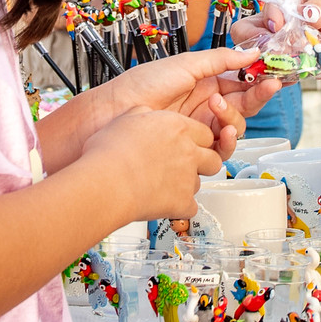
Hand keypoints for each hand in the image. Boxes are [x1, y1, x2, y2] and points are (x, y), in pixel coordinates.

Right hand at [77, 107, 223, 222]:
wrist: (106, 182)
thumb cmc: (109, 152)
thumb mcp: (126, 119)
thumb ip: (144, 114)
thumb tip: (145, 113)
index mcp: (177, 127)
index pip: (204, 133)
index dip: (195, 141)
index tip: (186, 146)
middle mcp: (188, 150)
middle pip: (214, 158)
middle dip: (203, 164)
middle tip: (185, 167)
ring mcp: (188, 177)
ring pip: (200, 183)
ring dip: (187, 186)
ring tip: (164, 187)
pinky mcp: (183, 201)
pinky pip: (191, 208)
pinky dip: (179, 208)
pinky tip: (163, 204)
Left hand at [78, 47, 279, 159]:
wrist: (116, 113)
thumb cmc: (143, 85)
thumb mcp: (186, 64)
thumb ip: (221, 60)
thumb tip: (251, 51)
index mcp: (206, 83)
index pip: (241, 83)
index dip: (258, 79)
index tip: (273, 73)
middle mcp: (206, 106)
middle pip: (244, 105)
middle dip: (258, 95)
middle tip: (267, 86)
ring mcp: (201, 128)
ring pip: (236, 128)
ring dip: (235, 117)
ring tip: (218, 107)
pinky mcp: (194, 149)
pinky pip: (221, 149)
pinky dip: (227, 141)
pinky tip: (221, 132)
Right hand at [235, 0, 320, 70]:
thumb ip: (317, 4)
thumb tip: (305, 14)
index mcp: (288, 1)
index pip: (262, 6)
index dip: (267, 15)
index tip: (278, 22)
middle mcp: (283, 24)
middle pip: (249, 33)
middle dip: (254, 40)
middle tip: (270, 44)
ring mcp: (290, 47)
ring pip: (262, 56)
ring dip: (267, 60)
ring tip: (284, 60)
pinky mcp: (301, 67)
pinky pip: (281, 74)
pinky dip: (280, 76)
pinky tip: (287, 75)